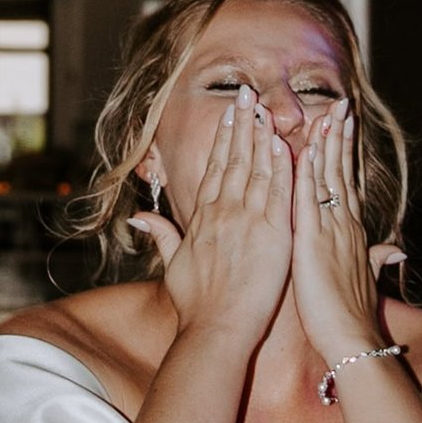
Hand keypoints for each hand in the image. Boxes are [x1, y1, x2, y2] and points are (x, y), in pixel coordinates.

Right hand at [130, 85, 290, 342]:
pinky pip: (279, 193)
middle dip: (241, 124)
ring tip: (265, 107)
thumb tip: (137, 217)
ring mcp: (248, 221)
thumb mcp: (172, 265)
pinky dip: (282, 167)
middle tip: (248, 94)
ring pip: (256, 169)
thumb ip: (160, 236)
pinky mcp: (272, 234)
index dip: (224, 139)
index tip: (230, 114)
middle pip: (235, 159)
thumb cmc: (196, 305)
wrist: (216, 329)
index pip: (216, 169)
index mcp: (203, 219)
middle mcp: (224, 213)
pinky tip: (284, 143)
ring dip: (261, 136)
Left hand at [290, 99, 384, 366]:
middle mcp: (343, 224)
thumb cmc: (351, 312)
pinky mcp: (314, 242)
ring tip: (328, 113)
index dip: (344, 154)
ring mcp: (331, 230)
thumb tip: (397, 249)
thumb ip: (377, 257)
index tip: (343, 126)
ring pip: (328, 178)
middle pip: (341, 171)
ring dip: (327, 144)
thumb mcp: (365, 278)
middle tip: (340, 104)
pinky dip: (308, 175)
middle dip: (340, 137)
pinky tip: (306, 151)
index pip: (346, 183)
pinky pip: (310, 202)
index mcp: (350, 231)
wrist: (351, 337)